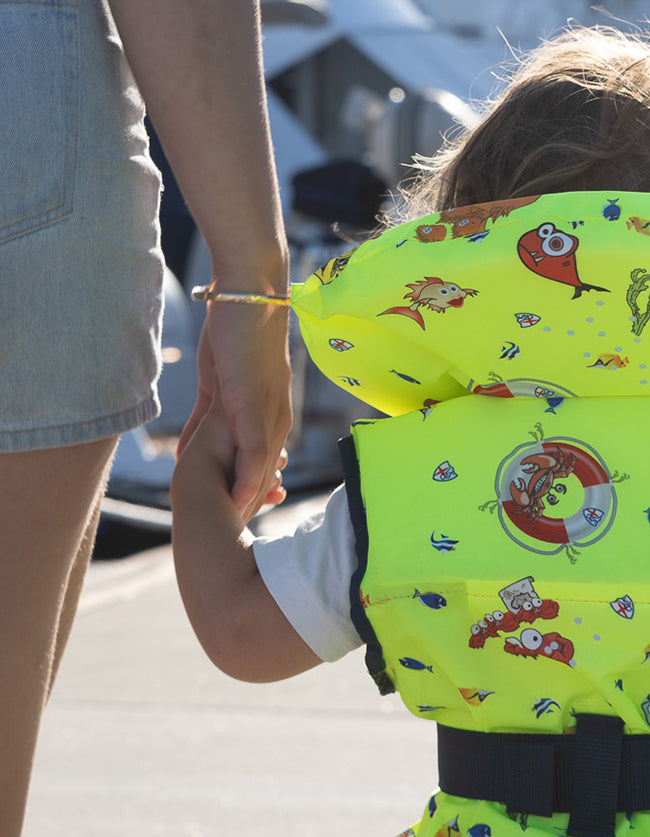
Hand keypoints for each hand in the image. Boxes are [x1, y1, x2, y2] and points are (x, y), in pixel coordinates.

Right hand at [177, 297, 292, 520]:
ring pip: (263, 469)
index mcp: (269, 418)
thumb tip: (186, 451)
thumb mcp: (216, 387)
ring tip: (237, 530)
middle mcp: (276, 422)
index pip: (260, 468)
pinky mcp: (254, 404)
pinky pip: (255, 448)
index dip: (251, 497)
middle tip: (239, 540)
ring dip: (251, 501)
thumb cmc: (235, 334)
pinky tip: (242, 499)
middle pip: (265, 476)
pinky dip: (249, 474)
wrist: (250, 295)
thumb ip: (205, 421)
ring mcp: (268, 414)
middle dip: (252, 508)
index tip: (241, 525)